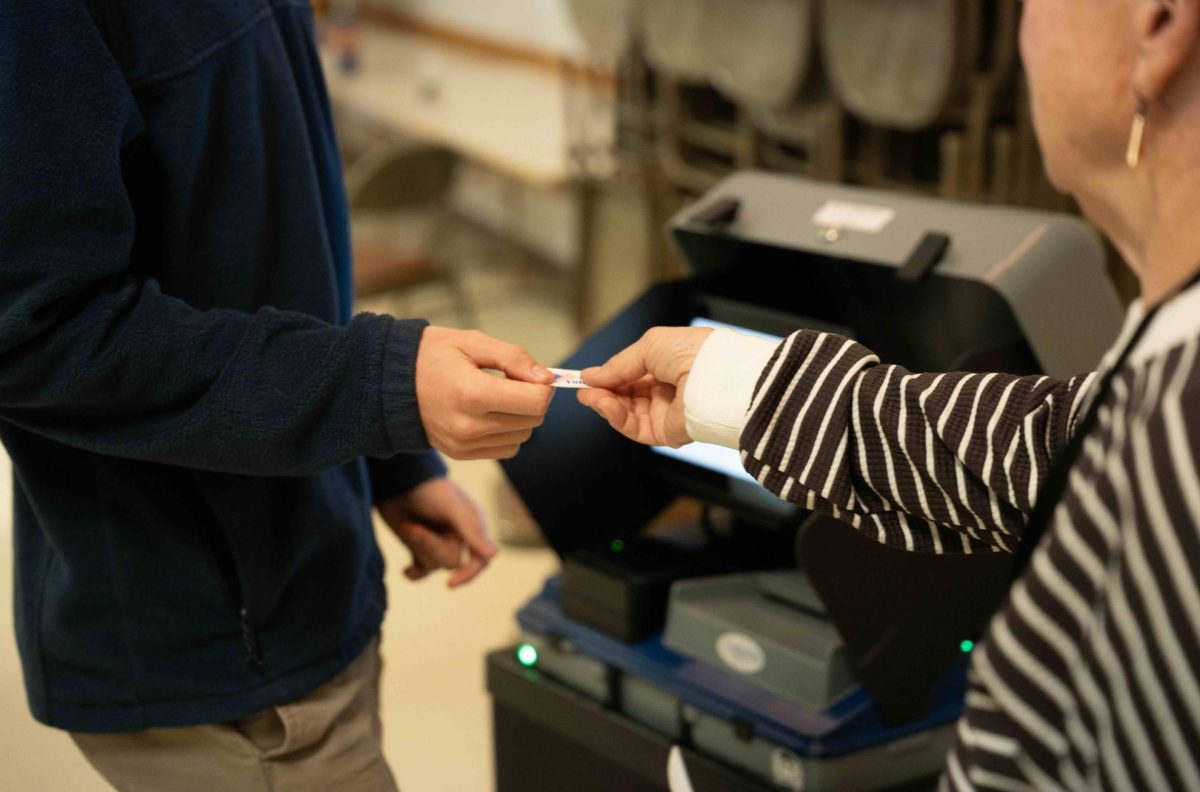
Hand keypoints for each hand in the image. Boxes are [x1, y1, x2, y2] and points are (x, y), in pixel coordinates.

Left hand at [377, 476, 496, 587]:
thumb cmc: (427, 488)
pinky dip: (414, 573)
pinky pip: (422, 571)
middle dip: (430, 546)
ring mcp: (438, 542)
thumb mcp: (451, 508)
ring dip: (418, 547)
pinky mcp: (420, 546)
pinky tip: (406, 570)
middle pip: (452, 562)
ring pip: (434, 565)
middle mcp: (458, 535)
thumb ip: (472, 531)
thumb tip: (494, 555)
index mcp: (473, 524)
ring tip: (408, 525)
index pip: (480, 559)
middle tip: (413, 526)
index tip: (451, 583)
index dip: (469, 573)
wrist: (396, 479)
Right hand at [416, 328, 554, 459]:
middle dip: (533, 399)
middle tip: (512, 381)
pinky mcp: (461, 454)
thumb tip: (547, 378)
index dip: (543, 387)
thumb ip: (514, 358)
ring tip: (497, 396)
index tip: (531, 375)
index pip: (535, 402)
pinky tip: (490, 413)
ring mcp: (464, 444)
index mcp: (472, 393)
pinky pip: (506, 449)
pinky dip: (508, 432)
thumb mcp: (473, 342)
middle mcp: (469, 426)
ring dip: (521, 416)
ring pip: (522, 436)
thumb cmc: (432, 355)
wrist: (390, 382)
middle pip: (533, 420)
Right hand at [578, 327, 711, 447]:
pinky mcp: (667, 433)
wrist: (717, 378)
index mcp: (668, 364)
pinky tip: (605, 405)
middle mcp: (667, 389)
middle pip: (626, 395)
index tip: (585, 378)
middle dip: (603, 392)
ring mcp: (666, 412)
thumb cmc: (691, 353)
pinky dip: (617, 418)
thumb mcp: (649, 346)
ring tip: (591, 396)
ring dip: (605, 404)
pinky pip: (636, 428)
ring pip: (627, 413)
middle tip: (582, 390)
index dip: (608, 376)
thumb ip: (618, 364)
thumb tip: (590, 376)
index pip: (631, 374)